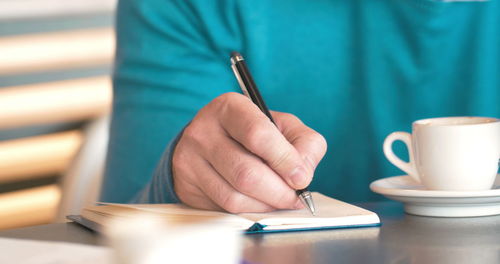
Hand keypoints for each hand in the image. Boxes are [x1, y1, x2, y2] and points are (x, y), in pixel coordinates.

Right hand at [172, 92, 326, 212]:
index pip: (258, 135)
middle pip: (246, 173)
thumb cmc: (252, 133)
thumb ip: (305, 142)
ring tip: (279, 200)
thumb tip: (303, 174)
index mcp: (230, 107)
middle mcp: (203, 130)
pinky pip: (224, 208)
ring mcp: (190, 159)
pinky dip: (250, 210)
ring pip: (234, 196)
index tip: (301, 178)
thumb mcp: (282, 125)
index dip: (284, 160)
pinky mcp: (186, 184)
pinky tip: (260, 203)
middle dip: (279, 191)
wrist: (208, 142)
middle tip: (294, 197)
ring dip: (266, 205)